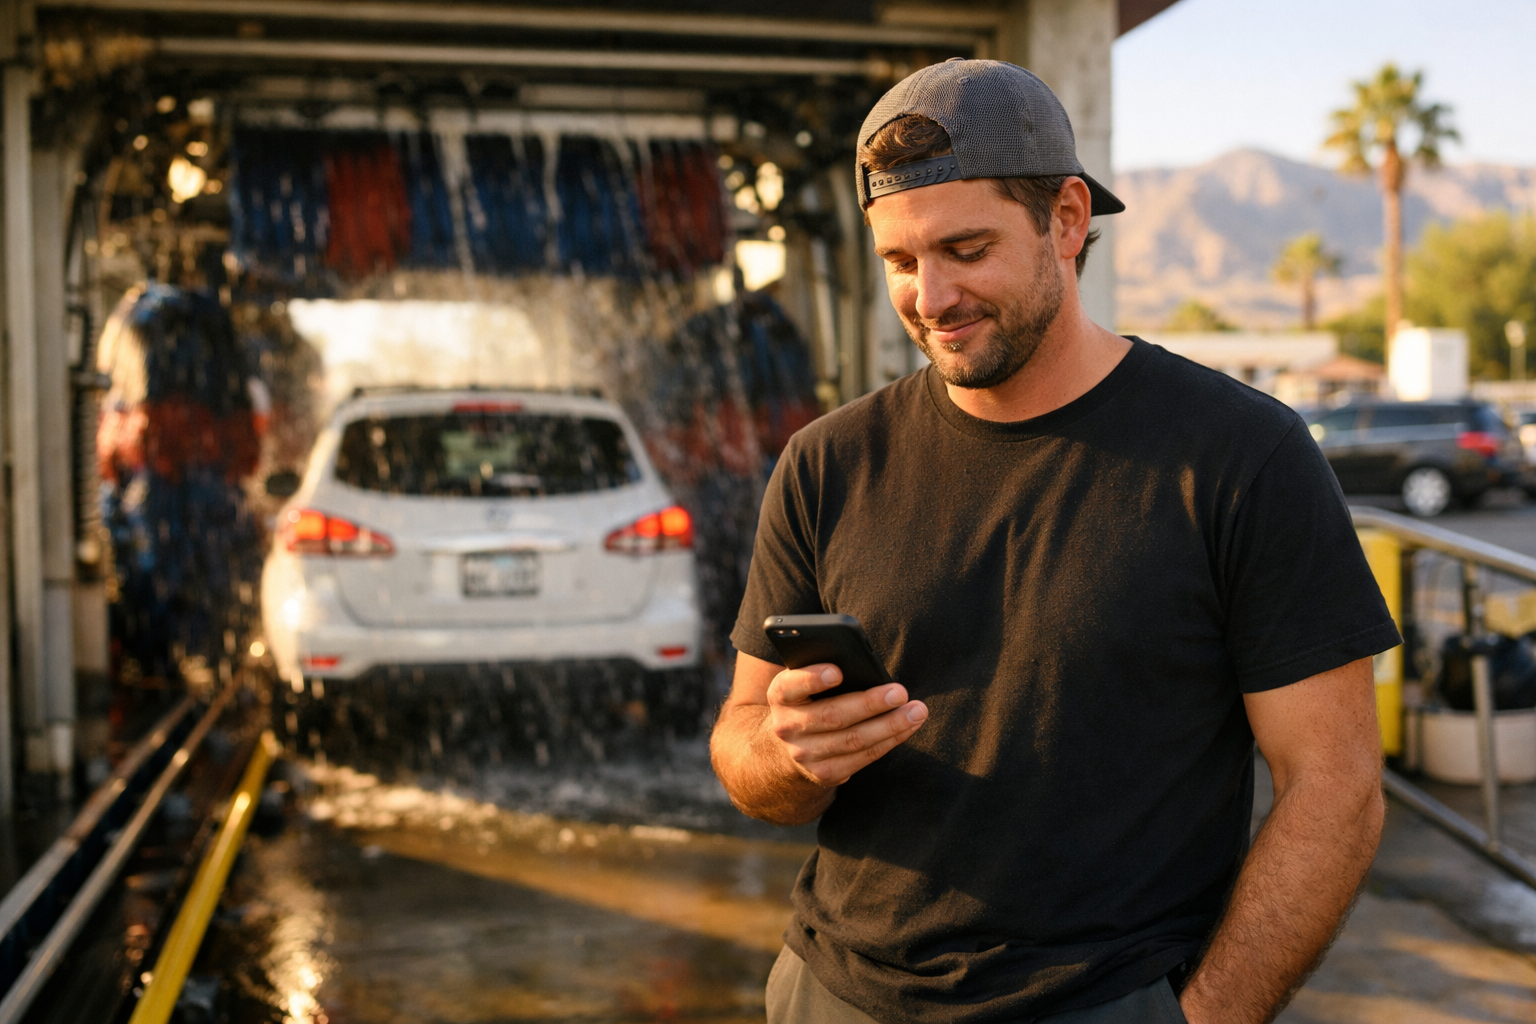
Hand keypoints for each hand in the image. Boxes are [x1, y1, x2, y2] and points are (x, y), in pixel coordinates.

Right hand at [766, 664, 927, 786]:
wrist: (788, 745)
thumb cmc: (808, 700)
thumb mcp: (802, 683)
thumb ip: (822, 671)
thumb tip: (864, 664)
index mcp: (780, 696)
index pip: (791, 686)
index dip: (812, 679)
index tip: (838, 671)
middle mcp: (787, 727)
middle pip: (833, 716)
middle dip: (870, 704)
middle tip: (900, 692)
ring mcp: (804, 754)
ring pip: (853, 740)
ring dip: (890, 725)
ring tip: (916, 711)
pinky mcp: (824, 773)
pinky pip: (863, 757)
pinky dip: (890, 741)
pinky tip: (908, 727)